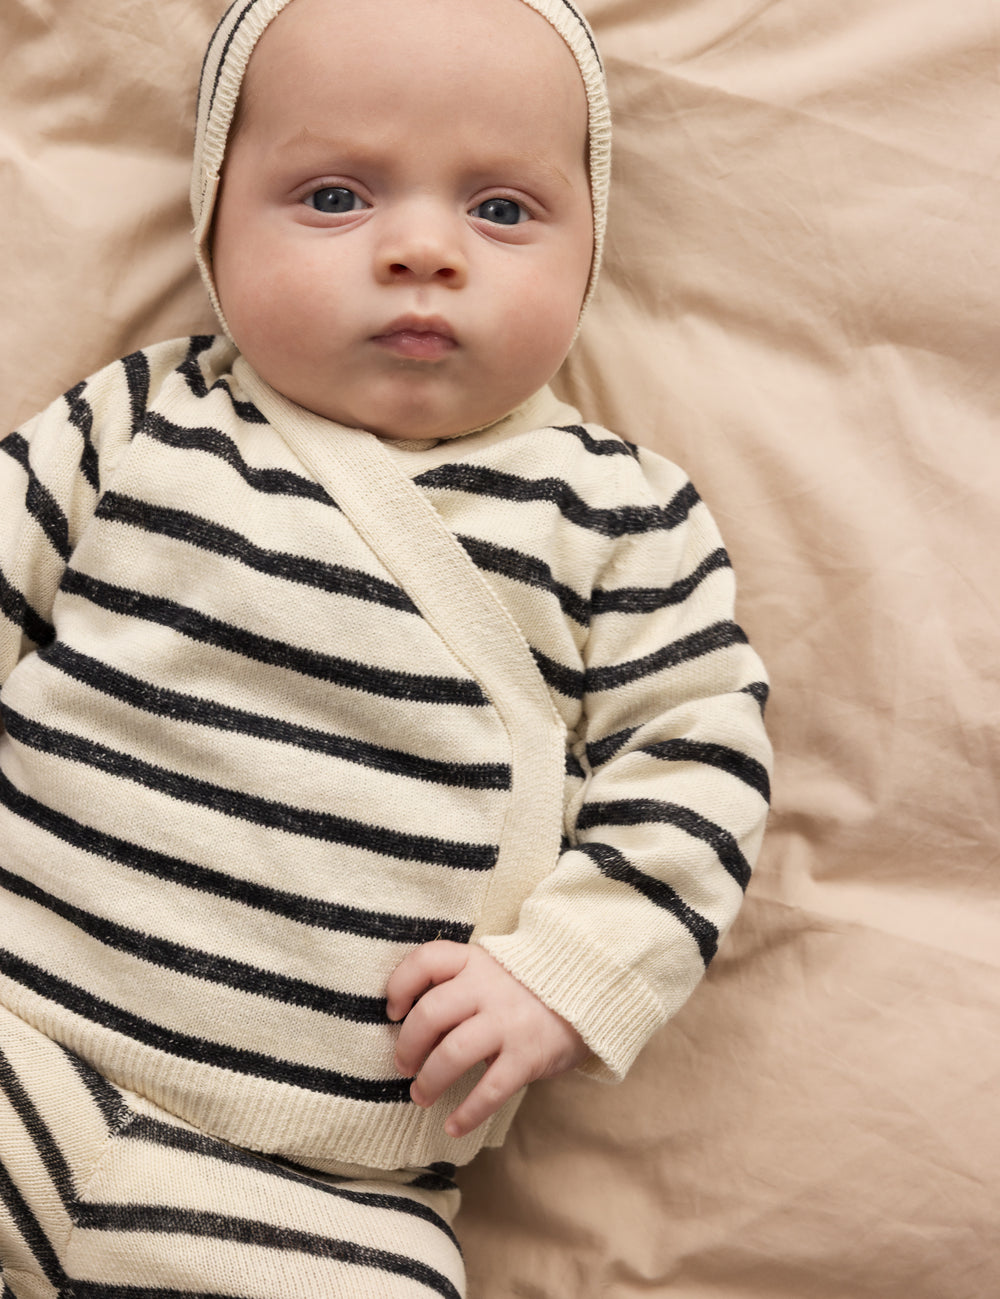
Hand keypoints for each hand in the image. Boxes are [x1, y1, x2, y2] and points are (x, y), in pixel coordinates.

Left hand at [386, 941, 588, 1138]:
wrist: (589, 988)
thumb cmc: (526, 986)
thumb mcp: (492, 971)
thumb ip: (458, 988)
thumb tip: (413, 1025)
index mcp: (475, 961)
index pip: (426, 961)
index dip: (400, 985)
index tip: (393, 1010)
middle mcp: (488, 987)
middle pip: (430, 1014)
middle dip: (407, 1046)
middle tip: (404, 1066)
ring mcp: (508, 1021)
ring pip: (453, 1053)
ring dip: (429, 1081)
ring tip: (421, 1097)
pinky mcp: (528, 1055)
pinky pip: (490, 1090)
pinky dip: (467, 1114)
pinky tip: (454, 1126)